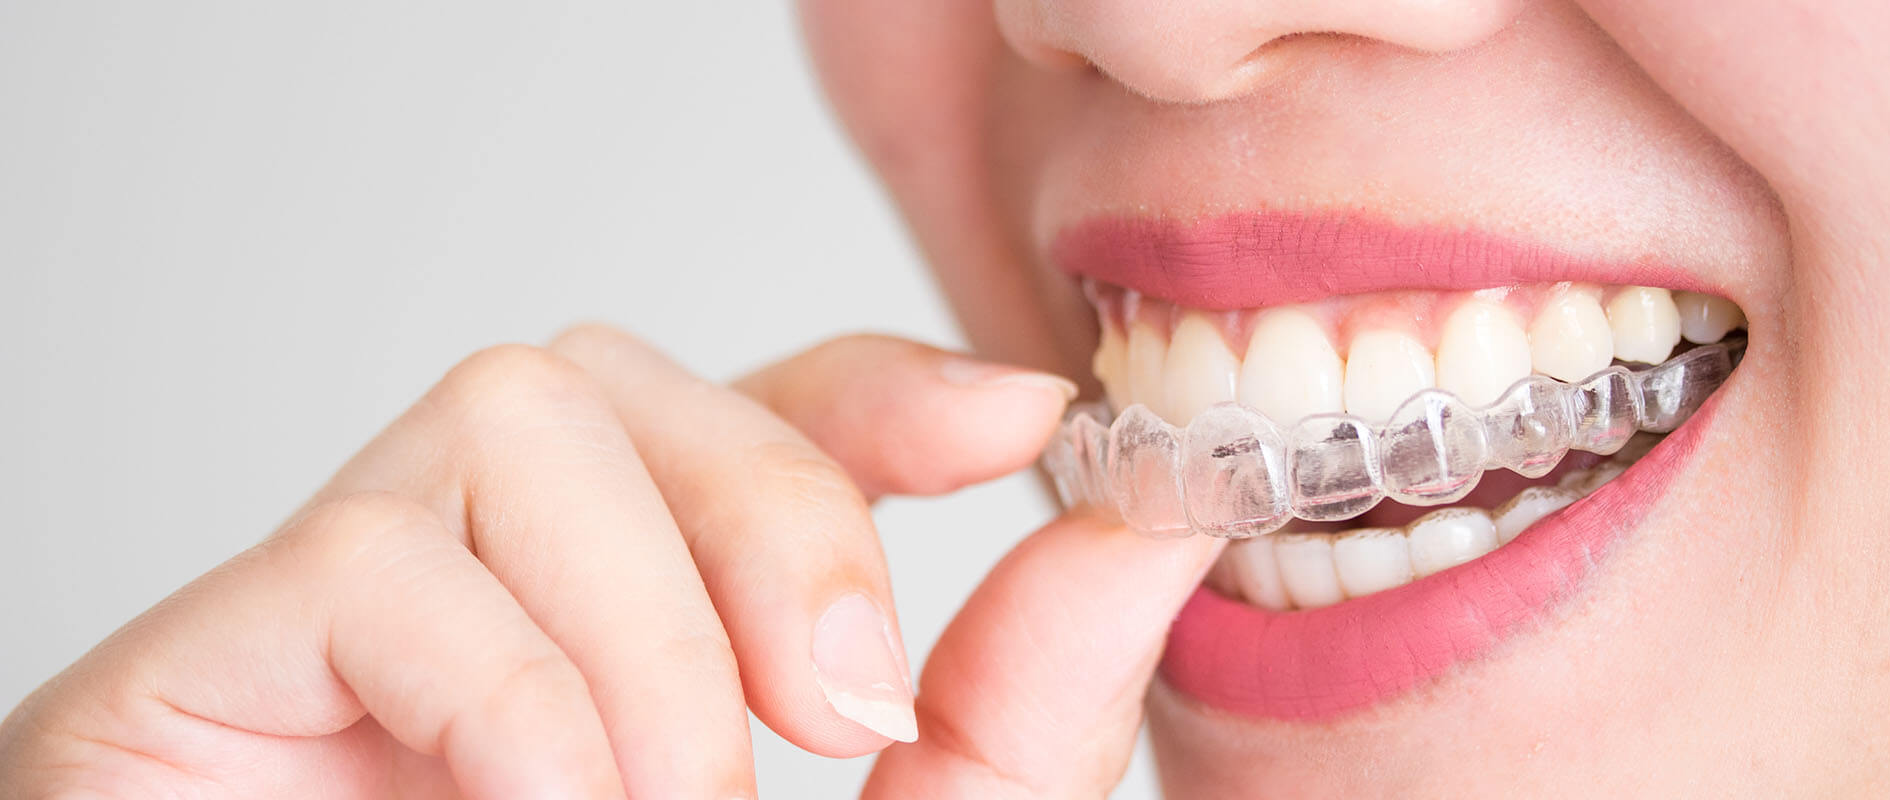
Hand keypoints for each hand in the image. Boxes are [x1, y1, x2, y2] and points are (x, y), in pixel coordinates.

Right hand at [0, 326, 1219, 798]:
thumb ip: (1006, 723)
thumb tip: (1146, 528)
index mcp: (626, 633)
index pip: (739, 420)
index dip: (878, 392)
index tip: (1023, 425)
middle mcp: (483, 594)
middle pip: (633, 382)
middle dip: (781, 515)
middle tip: (840, 719)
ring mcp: (340, 621)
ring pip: (519, 421)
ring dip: (650, 628)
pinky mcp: (205, 665)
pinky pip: (376, 559)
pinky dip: (517, 696)